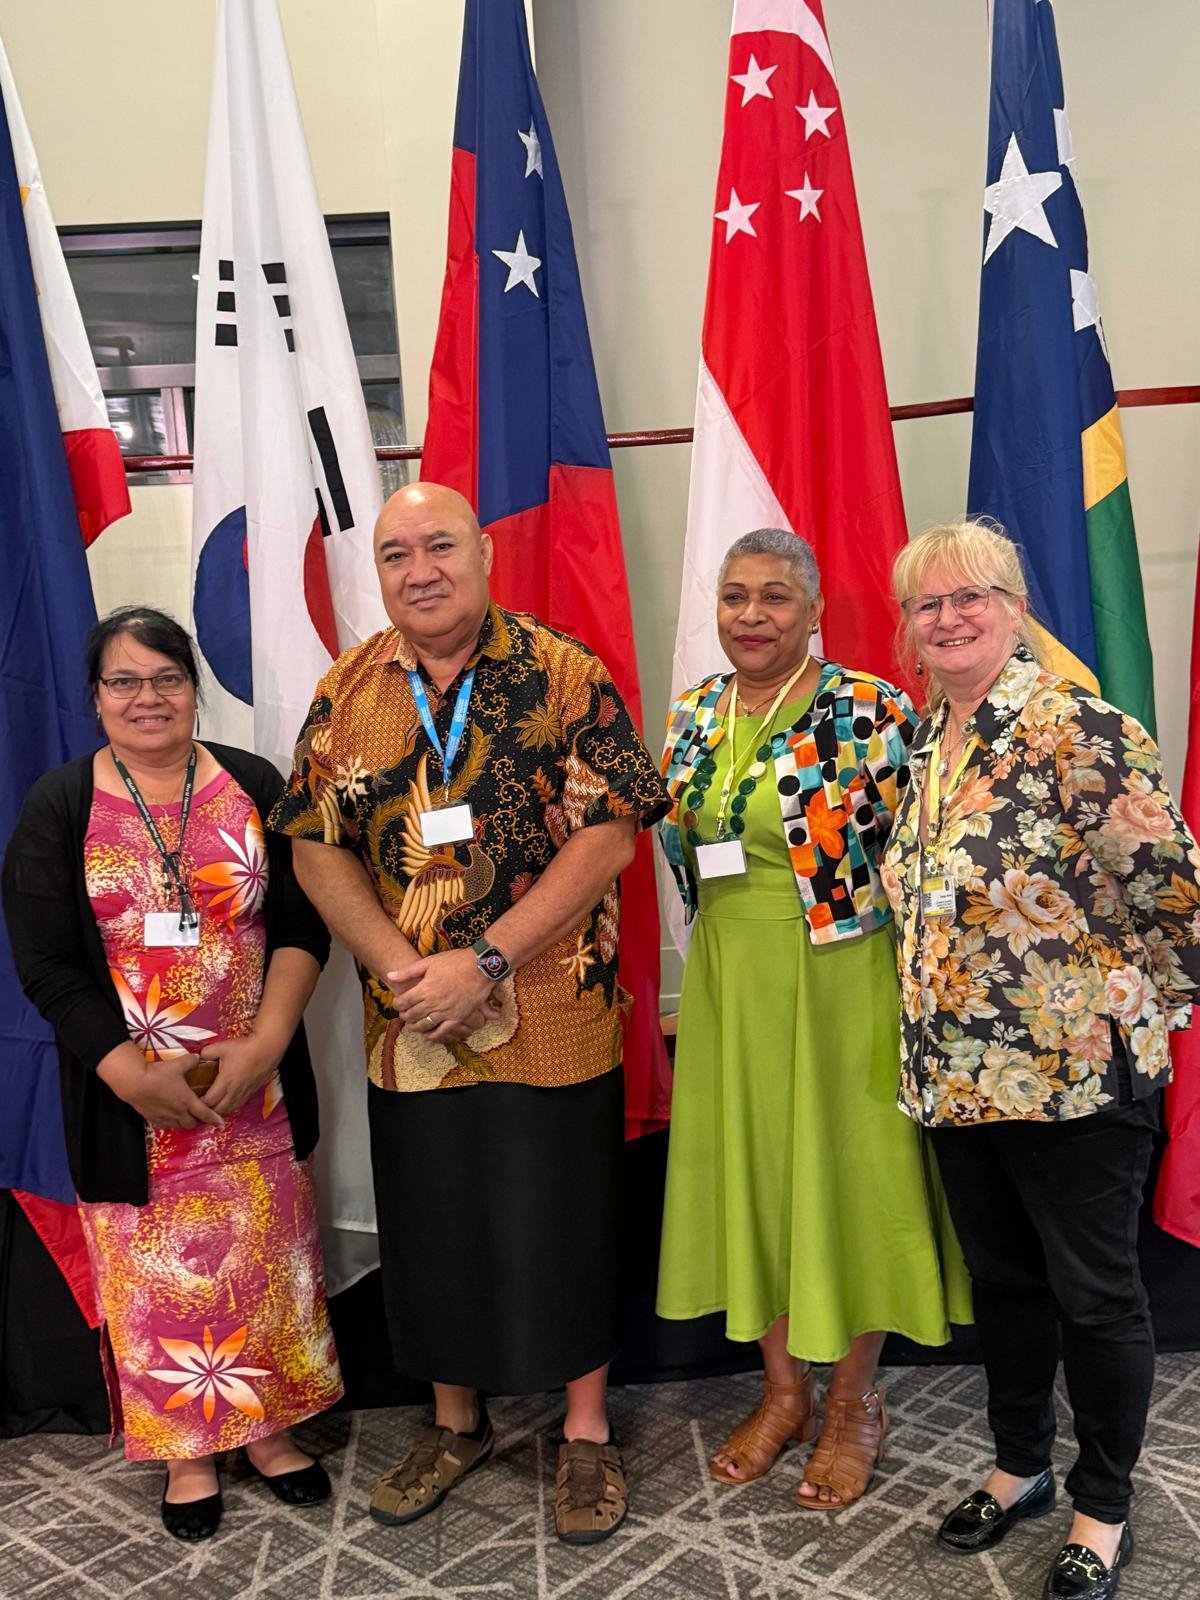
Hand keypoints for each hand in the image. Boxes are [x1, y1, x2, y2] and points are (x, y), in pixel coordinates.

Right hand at [98, 1050, 224, 1131]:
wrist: (135, 1083)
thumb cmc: (158, 1074)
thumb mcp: (178, 1064)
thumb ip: (190, 1061)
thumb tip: (198, 1057)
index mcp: (187, 1100)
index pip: (205, 1113)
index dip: (214, 1119)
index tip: (221, 1123)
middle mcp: (178, 1112)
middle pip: (193, 1123)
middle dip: (199, 1121)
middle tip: (201, 1116)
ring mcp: (165, 1117)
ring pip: (180, 1126)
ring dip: (186, 1123)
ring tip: (188, 1117)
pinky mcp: (154, 1119)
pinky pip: (166, 1125)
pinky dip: (172, 1123)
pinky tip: (171, 1118)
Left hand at [201, 1033, 285, 1117]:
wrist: (268, 1048)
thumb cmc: (245, 1048)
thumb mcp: (222, 1047)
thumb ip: (206, 1052)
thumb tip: (198, 1057)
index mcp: (225, 1081)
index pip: (208, 1101)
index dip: (198, 1105)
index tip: (191, 1102)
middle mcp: (234, 1091)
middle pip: (218, 1111)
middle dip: (207, 1113)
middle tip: (198, 1110)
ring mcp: (244, 1093)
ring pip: (229, 1111)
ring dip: (219, 1113)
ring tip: (210, 1111)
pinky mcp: (251, 1092)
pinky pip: (238, 1106)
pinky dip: (230, 1108)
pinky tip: (226, 1105)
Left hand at [386, 949, 499, 1042]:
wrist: (481, 967)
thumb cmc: (456, 962)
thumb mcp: (430, 962)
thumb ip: (409, 971)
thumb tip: (390, 975)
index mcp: (425, 988)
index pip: (404, 1001)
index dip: (398, 1004)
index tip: (397, 1004)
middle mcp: (433, 1002)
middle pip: (412, 1015)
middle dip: (405, 1016)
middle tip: (403, 1015)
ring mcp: (446, 1012)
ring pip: (424, 1025)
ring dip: (415, 1027)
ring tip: (412, 1026)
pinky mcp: (458, 1018)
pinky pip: (442, 1031)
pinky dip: (432, 1035)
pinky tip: (428, 1035)